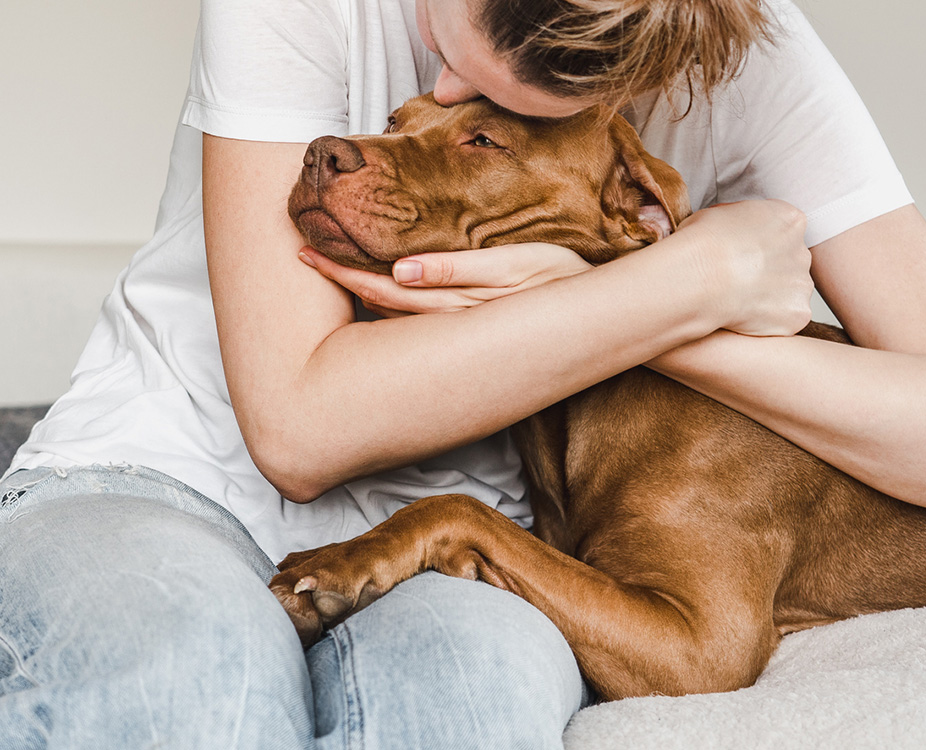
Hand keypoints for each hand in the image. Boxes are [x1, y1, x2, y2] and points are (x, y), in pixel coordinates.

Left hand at [299, 242, 590, 317]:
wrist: (598, 312)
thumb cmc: (560, 277)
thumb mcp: (516, 266)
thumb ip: (460, 269)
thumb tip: (402, 272)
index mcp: (453, 298)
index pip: (382, 285)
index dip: (342, 270)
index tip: (305, 253)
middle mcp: (448, 318)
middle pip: (379, 300)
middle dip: (341, 279)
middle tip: (302, 257)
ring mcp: (459, 326)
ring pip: (396, 313)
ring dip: (360, 293)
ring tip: (328, 271)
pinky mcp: (473, 325)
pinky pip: (418, 318)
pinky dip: (389, 305)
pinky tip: (378, 295)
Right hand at [679, 200, 814, 336]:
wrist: (701, 277)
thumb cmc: (704, 244)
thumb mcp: (721, 214)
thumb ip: (743, 224)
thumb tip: (736, 233)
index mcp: (789, 221)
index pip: (783, 231)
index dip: (759, 244)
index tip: (740, 253)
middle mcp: (802, 252)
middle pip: (789, 264)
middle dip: (768, 272)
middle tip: (737, 280)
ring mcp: (801, 285)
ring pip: (789, 293)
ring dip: (769, 297)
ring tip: (736, 299)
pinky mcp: (797, 314)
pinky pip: (784, 320)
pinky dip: (766, 321)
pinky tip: (742, 316)